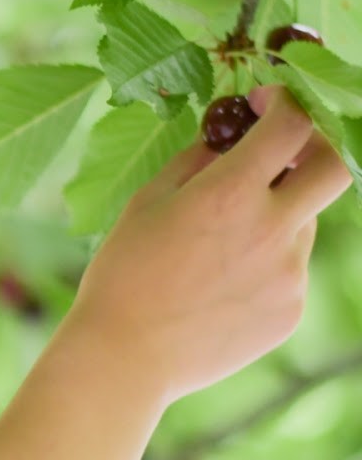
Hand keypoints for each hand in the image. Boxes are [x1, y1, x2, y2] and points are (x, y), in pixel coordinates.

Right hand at [61, 85, 351, 406]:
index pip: (291, 125)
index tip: (266, 102)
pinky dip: (264, 265)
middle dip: (318, 145)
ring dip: (275, 217)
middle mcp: (272, 230)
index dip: (283, 101)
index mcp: (230, 194)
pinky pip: (289, 270)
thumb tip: (228, 137)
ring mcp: (289, 274)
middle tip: (287, 149)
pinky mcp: (291, 310)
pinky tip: (216, 288)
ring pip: (303, 223)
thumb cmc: (122, 276)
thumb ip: (196, 161)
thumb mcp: (146, 203)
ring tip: (216, 251)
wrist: (125, 358)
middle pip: (338, 166)